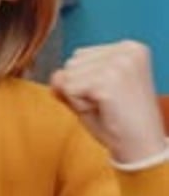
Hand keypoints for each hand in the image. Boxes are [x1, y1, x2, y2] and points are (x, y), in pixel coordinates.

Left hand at [50, 40, 166, 162]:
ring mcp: (118, 63)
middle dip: (80, 89)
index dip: (85, 82)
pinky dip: (79, 106)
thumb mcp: (92, 95)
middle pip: (72, 63)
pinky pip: (69, 90)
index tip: (110, 96)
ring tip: (105, 107)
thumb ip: (70, 81)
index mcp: (129, 48)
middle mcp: (126, 50)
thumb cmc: (119, 123)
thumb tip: (55, 76)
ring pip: (68, 76)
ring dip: (79, 98)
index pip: (80, 56)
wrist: (140, 147)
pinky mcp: (108, 80)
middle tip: (107, 104)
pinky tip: (103, 111)